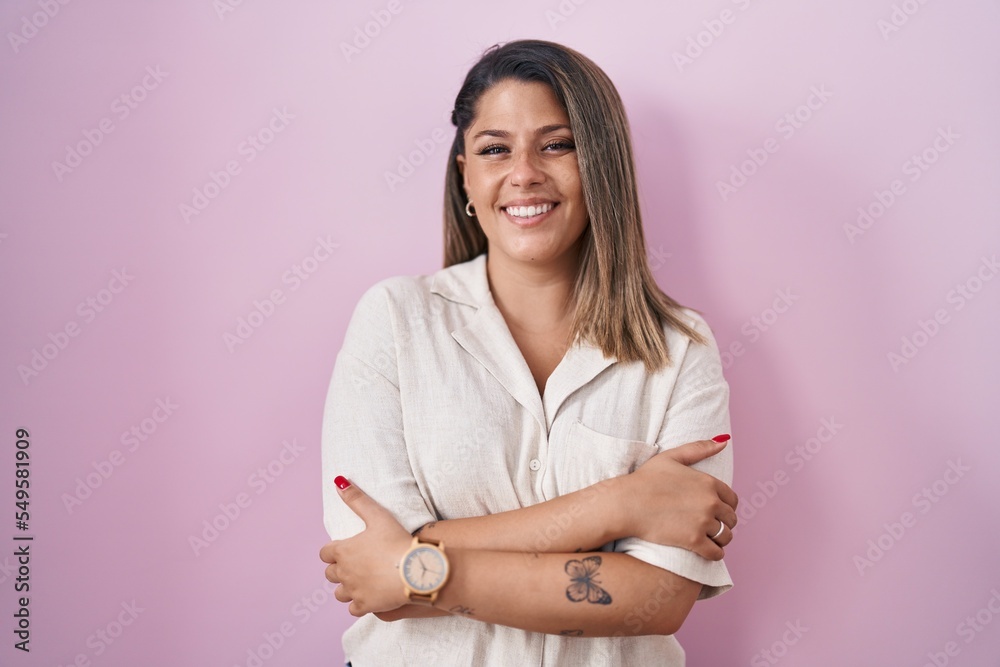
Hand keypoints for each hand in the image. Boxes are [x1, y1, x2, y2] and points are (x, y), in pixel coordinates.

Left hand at [319, 477, 412, 615]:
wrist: (415, 569)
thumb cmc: (397, 540)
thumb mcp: (378, 515)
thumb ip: (356, 499)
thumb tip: (338, 481)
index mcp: (343, 551)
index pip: (324, 553)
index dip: (334, 551)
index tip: (347, 549)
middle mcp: (344, 572)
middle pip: (330, 574)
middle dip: (339, 569)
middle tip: (357, 564)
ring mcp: (354, 590)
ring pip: (339, 593)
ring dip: (347, 587)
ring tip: (362, 581)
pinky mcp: (365, 605)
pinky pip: (353, 609)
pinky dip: (359, 603)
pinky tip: (370, 596)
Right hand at [619, 436, 737, 559]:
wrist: (626, 503)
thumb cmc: (645, 479)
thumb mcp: (671, 457)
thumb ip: (699, 448)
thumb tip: (724, 441)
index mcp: (708, 482)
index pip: (732, 500)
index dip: (726, 507)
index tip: (717, 512)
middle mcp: (710, 502)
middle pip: (731, 519)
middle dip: (724, 523)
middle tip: (711, 527)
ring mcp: (703, 522)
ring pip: (726, 537)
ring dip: (720, 540)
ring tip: (709, 540)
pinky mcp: (693, 541)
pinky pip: (715, 553)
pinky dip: (714, 554)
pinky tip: (707, 552)